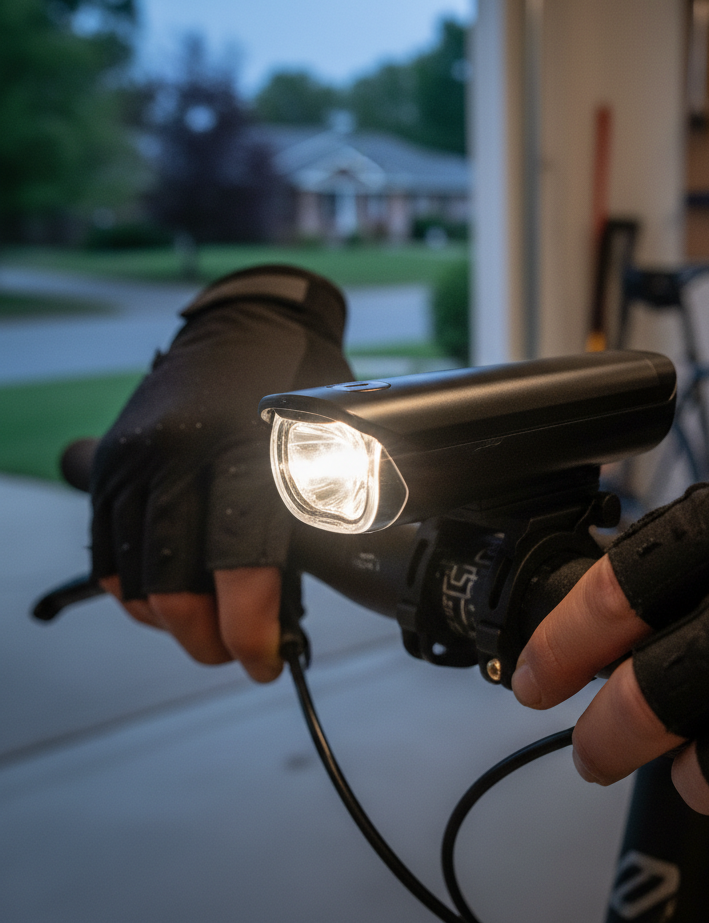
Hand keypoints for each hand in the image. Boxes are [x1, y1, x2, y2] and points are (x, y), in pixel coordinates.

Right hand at [90, 266, 352, 680]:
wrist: (250, 320)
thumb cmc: (304, 385)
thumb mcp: (329, 445)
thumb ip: (312, 517)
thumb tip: (297, 602)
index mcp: (247, 445)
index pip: (239, 564)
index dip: (251, 628)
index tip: (266, 660)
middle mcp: (182, 451)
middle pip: (175, 583)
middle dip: (207, 638)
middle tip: (236, 654)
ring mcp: (138, 455)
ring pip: (135, 576)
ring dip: (170, 621)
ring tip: (207, 632)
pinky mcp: (113, 461)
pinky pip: (108, 549)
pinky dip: (133, 588)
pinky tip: (165, 600)